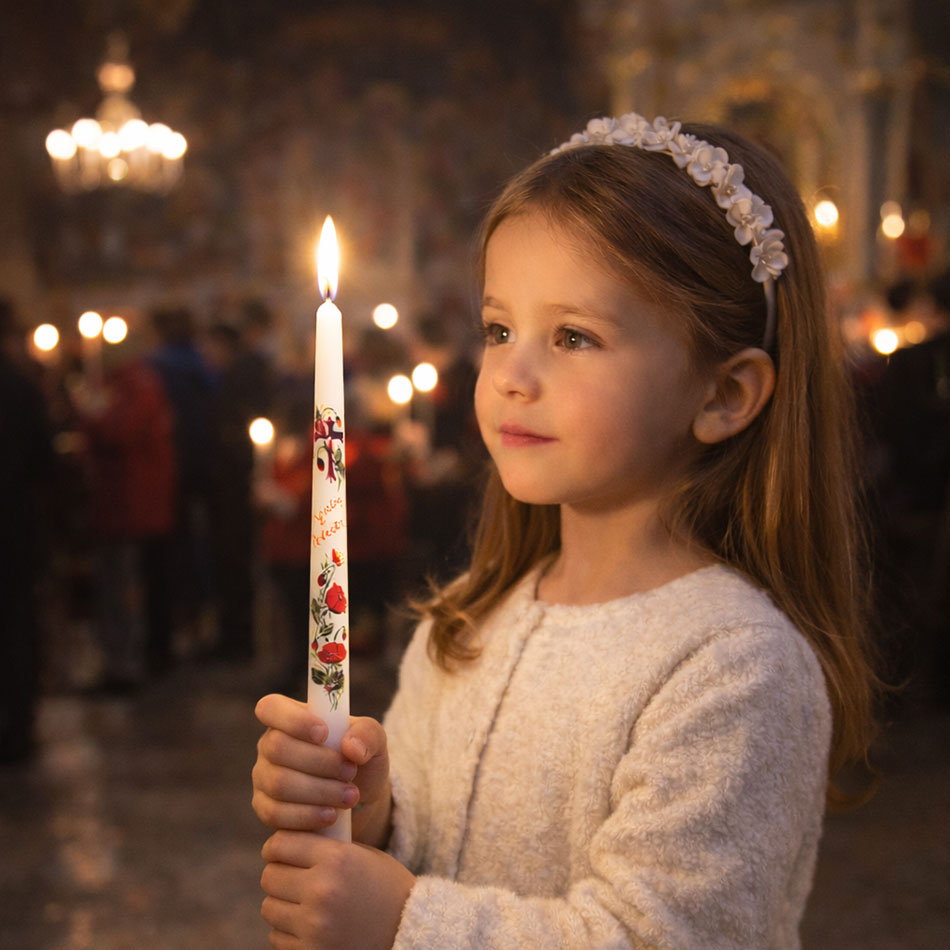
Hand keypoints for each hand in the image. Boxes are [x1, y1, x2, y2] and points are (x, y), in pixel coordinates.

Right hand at [252, 694, 389, 835]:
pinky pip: (275, 814)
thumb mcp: (373, 740)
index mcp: (289, 717)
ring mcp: (264, 777)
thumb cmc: (361, 759)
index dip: (292, 720)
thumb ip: (367, 734)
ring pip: (279, 784)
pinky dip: (307, 815)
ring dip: (319, 791)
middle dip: (319, 762)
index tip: (324, 733)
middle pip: (277, 748)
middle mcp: (270, 745)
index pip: (271, 708)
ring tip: (350, 796)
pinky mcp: (266, 809)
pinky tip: (331, 815)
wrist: (361, 799)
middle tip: (350, 771)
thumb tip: (350, 747)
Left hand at [260, 831, 414, 949]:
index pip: (280, 845)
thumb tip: (286, 841)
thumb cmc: (385, 886)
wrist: (408, 929)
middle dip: (279, 875)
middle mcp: (322, 890)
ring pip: (269, 907)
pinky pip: (277, 936)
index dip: (277, 846)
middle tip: (292, 877)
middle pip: (270, 876)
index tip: (280, 851)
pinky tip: (308, 924)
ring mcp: (314, 925)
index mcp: (337, 859)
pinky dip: (287, 930)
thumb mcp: (361, 855)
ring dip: (282, 903)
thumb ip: (325, 847)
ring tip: (303, 902)